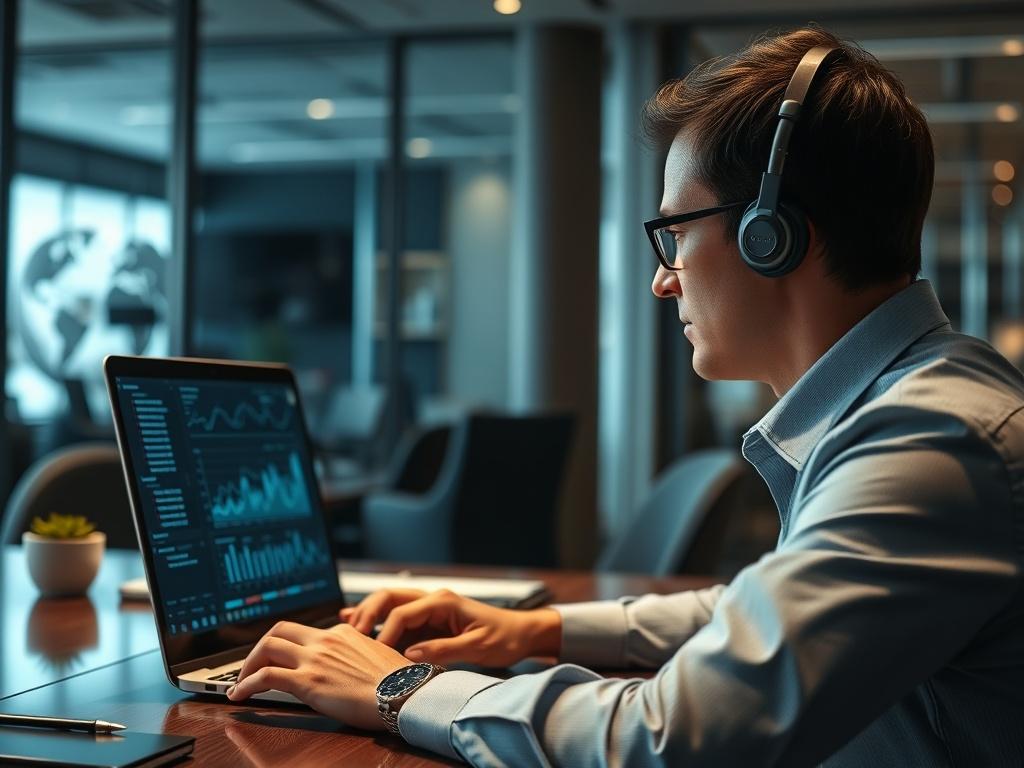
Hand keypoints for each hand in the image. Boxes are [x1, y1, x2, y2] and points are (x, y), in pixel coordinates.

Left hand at [226, 621, 409, 730]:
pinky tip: (240, 695)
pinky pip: (266, 676)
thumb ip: (359, 654)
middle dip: (261, 647)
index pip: (306, 632)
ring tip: (241, 682)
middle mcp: (326, 640)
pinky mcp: (308, 681)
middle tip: (253, 665)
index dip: (288, 646)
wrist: (405, 692)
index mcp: (343, 632)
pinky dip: (247, 684)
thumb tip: (353, 665)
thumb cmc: (399, 681)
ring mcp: (315, 659)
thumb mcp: (378, 656)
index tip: (281, 659)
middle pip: (279, 630)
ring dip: (248, 664)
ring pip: (267, 647)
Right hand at [344, 588, 561, 666]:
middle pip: (389, 598)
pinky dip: (376, 619)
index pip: (402, 612)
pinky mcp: (428, 621)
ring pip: (389, 604)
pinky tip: (354, 621)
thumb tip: (409, 656)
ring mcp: (428, 609)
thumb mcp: (477, 648)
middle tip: (351, 635)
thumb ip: (443, 650)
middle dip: (367, 613)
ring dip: (367, 614)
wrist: (521, 633)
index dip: (385, 632)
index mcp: (443, 601)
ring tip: (345, 628)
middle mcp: (432, 599)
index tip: (376, 654)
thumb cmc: (503, 638)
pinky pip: (397, 617)